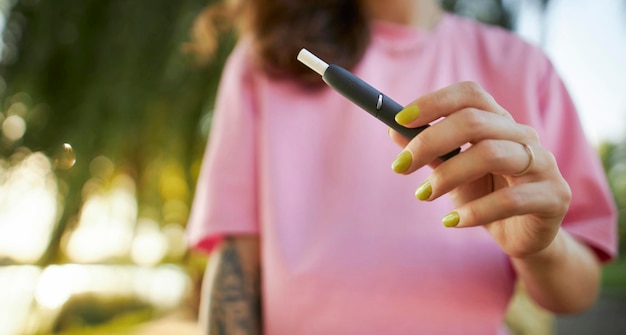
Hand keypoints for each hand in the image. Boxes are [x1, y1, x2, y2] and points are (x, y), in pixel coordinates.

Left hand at [389, 81, 571, 258]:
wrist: (523, 235)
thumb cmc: (486, 194)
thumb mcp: (452, 171)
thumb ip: (429, 151)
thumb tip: (393, 131)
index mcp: (499, 122)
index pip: (470, 94)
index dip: (434, 102)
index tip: (399, 120)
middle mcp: (523, 135)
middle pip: (474, 121)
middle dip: (430, 141)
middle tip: (400, 166)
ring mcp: (543, 164)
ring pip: (491, 154)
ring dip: (447, 175)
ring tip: (422, 195)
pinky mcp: (554, 197)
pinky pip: (510, 199)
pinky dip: (474, 211)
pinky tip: (451, 222)